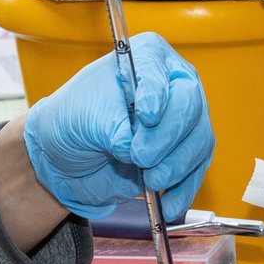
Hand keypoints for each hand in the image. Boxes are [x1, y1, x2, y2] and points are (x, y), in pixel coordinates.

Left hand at [22, 34, 212, 219]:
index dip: (156, 92)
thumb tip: (134, 146)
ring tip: (150, 179)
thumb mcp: (84, 115)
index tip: (146, 115)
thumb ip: (113, 126)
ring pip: (199, 140)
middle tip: (141, 156)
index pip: (159, 68)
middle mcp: (171, 85)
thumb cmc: (72, 119)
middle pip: (189, 105)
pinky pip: (195, 171)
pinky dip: (184, 190)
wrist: (64, 154)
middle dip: (167, 135)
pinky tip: (168, 205)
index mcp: (145, 58)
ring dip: (177, 165)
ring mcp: (180, 121)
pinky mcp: (182, 154)